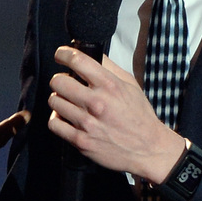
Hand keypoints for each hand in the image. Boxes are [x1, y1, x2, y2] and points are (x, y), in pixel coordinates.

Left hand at [45, 46, 186, 182]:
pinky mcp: (80, 140)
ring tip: (68, 102)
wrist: (148, 148)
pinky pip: (54, 123)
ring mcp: (87, 123)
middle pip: (59, 81)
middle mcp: (97, 103)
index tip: (60, 55)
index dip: (63, 54)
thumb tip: (92, 52)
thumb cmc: (139, 115)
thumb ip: (110, 68)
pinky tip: (65, 117)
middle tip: (66, 84)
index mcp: (110, 86)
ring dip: (59, 99)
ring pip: (54, 101)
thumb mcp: (130, 85)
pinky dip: (57, 118)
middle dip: (60, 80)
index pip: (77, 61)